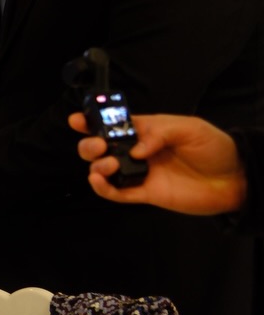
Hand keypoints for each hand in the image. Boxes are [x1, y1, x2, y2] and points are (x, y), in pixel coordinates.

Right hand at [68, 112, 247, 214]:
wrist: (235, 179)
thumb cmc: (215, 148)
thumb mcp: (189, 128)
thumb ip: (158, 132)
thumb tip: (135, 150)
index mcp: (146, 131)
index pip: (113, 124)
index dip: (93, 121)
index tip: (78, 120)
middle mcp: (137, 151)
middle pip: (100, 146)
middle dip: (90, 143)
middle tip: (99, 145)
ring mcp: (139, 173)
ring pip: (103, 168)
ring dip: (96, 165)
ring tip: (109, 164)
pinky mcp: (144, 193)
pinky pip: (116, 192)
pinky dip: (102, 188)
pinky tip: (99, 181)